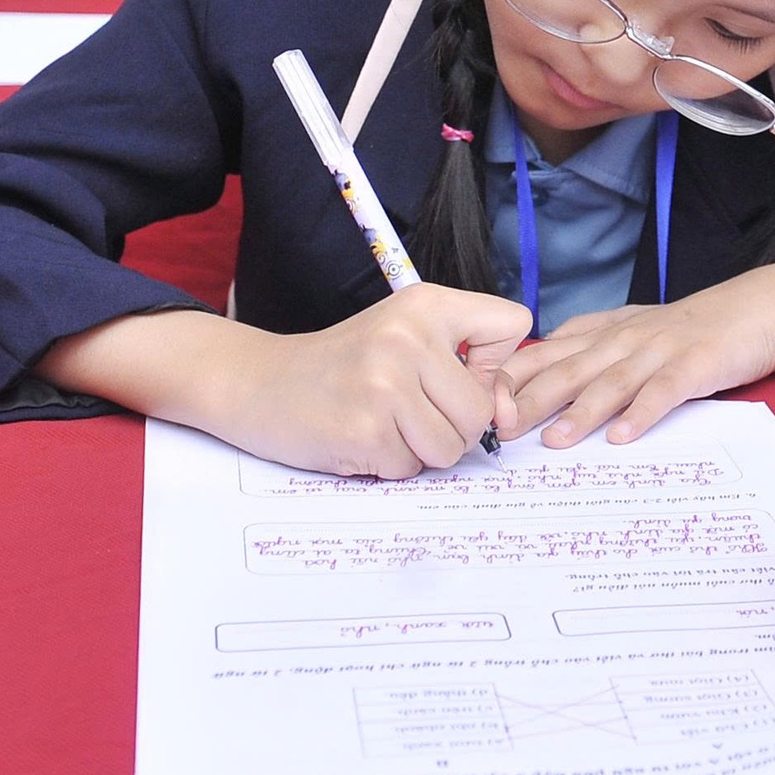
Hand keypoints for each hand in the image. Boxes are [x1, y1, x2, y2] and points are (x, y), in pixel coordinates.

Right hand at [211, 285, 529, 477]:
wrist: (260, 383)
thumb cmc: (344, 365)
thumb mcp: (405, 336)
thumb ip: (467, 364)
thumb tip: (506, 414)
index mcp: (426, 305)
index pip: (514, 324)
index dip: (494, 364)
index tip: (458, 372)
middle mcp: (408, 338)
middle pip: (481, 411)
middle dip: (453, 427)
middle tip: (409, 413)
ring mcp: (385, 386)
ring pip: (450, 447)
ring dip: (420, 451)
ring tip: (383, 424)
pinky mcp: (365, 431)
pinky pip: (410, 469)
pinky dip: (389, 464)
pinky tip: (359, 438)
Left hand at [500, 294, 774, 448]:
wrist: (756, 308)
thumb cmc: (692, 327)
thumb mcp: (634, 326)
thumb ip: (589, 341)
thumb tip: (541, 358)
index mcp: (606, 332)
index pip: (547, 353)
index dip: (513, 378)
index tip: (479, 405)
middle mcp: (625, 339)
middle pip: (569, 369)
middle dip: (531, 400)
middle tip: (499, 431)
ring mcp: (660, 352)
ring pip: (612, 382)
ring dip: (581, 412)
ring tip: (555, 441)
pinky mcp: (695, 366)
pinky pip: (664, 392)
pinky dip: (642, 413)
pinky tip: (623, 437)